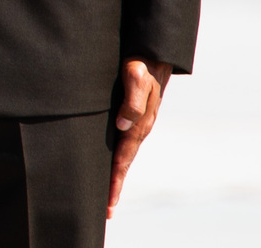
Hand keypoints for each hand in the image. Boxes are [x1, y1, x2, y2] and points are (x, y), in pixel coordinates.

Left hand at [106, 58, 170, 218]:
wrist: (154, 50)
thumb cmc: (142, 60)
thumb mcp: (136, 74)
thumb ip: (133, 98)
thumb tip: (122, 124)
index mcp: (140, 122)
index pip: (124, 156)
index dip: (115, 178)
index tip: (109, 200)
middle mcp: (140, 126)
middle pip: (125, 162)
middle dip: (116, 185)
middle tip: (107, 211)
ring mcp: (138, 122)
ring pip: (126, 154)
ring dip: (117, 174)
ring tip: (108, 195)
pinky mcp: (134, 115)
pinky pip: (125, 142)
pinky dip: (118, 158)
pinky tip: (112, 164)